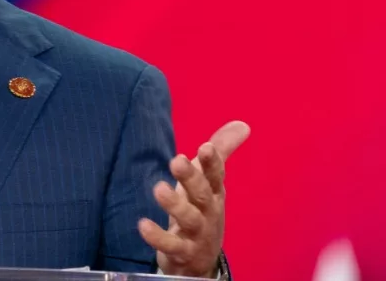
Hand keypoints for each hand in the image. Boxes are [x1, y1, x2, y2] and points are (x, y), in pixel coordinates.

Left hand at [138, 121, 250, 277]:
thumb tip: (242, 124)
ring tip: (158, 189)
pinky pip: (171, 245)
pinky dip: (158, 237)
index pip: (216, 175)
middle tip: (177, 160)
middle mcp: (208, 212)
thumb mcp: (209, 182)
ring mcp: (197, 233)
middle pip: (203, 194)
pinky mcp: (182, 252)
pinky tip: (143, 225)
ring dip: (174, 204)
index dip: (213, 162)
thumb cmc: (201, 211)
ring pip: (188, 219)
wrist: (200, 260)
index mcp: (214, 193)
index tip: (205, 146)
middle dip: (192, 178)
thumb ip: (221, 152)